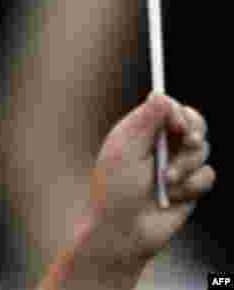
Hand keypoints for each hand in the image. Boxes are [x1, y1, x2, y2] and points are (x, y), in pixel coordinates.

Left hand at [86, 92, 214, 262]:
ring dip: (185, 166)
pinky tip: (173, 196)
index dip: (178, 112)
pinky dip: (191, 186)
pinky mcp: (190, 185)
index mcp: (139, 131)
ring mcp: (176, 164)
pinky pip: (207, 174)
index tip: (177, 126)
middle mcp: (160, 144)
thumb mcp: (125, 150)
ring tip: (165, 182)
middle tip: (188, 142)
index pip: (169, 107)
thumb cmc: (116, 190)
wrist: (124, 231)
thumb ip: (145, 121)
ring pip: (202, 150)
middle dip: (193, 132)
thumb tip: (159, 93)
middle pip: (193, 122)